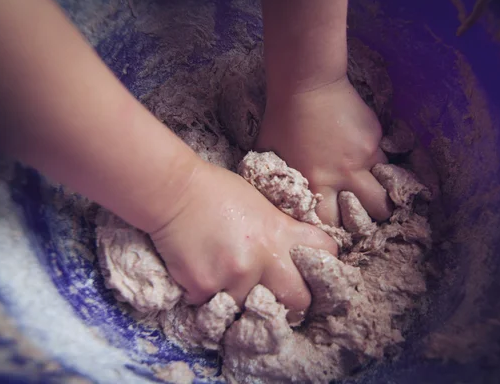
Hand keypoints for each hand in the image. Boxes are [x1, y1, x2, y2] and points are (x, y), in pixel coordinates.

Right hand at [149, 161, 336, 316]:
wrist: (173, 192)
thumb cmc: (217, 191)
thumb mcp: (261, 205)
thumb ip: (280, 231)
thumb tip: (291, 254)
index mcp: (281, 232)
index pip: (325, 254)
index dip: (323, 264)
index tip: (314, 271)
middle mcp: (264, 259)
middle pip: (299, 301)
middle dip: (293, 302)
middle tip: (280, 298)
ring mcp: (234, 277)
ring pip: (252, 309)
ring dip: (244, 300)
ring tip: (228, 279)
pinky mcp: (204, 288)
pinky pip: (215, 307)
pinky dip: (210, 297)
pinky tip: (203, 274)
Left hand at [256, 77, 391, 225]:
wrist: (307, 85)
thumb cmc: (282, 120)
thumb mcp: (271, 157)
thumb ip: (281, 183)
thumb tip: (282, 201)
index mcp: (316, 183)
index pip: (332, 224)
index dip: (336, 229)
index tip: (337, 228)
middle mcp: (343, 176)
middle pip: (373, 214)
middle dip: (371, 219)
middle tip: (365, 215)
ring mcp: (364, 158)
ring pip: (386, 192)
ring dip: (382, 196)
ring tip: (376, 196)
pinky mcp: (375, 140)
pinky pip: (384, 162)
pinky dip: (379, 167)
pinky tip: (369, 162)